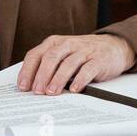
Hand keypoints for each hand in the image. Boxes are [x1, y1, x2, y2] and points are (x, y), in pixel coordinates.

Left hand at [17, 33, 136, 94]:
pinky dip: (80, 80)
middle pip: (50, 58)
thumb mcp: (63, 54)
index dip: (28, 71)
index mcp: (54, 43)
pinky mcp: (98, 59)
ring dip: (58, 79)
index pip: (35, 55)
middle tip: (37, 91)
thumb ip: (48, 66)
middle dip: (42, 76)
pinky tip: (74, 89)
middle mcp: (67, 44)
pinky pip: (88, 69)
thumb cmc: (83, 53)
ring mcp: (84, 51)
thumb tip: (31, 87)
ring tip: (52, 92)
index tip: (23, 86)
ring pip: (68, 64)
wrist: (113, 46)